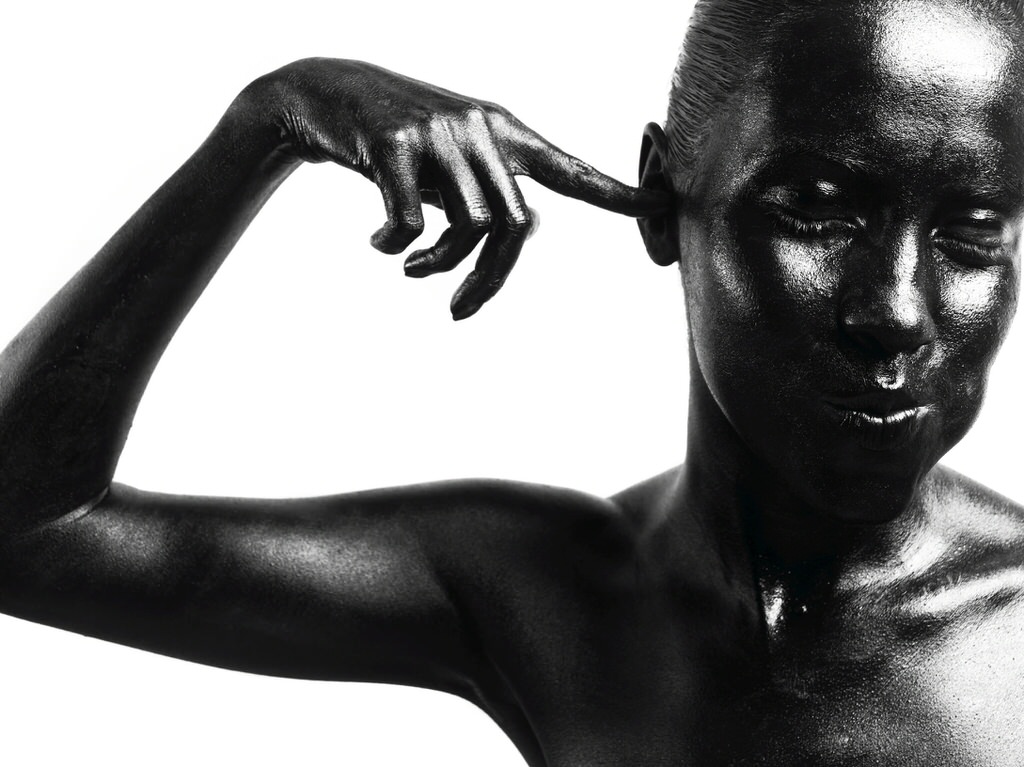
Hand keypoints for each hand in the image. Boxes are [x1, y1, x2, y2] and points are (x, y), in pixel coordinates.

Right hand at [251, 58, 670, 318]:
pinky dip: (395, 247)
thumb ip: (490, 193)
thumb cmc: (402, 141)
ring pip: (470, 227)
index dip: (616, 193)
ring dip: (438, 266)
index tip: (663, 205)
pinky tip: (376, 246)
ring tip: (411, 269)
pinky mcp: (396, 143)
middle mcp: (482, 128)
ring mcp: (441, 133)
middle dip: (489, 280)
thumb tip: (523, 234)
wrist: (328, 92)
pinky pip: (412, 221)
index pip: (570, 169)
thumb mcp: (454, 162)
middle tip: (458, 310)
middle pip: (514, 226)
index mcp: (505, 133)